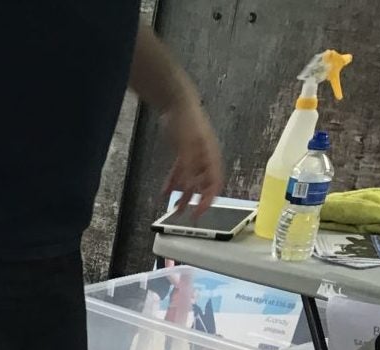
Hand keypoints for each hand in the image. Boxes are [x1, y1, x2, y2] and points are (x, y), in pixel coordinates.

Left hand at [162, 98, 224, 215]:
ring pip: (190, 181)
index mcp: (211, 157)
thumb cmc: (188, 122)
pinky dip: (173, 183)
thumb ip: (187, 169)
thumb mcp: (187, 148)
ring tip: (175, 210)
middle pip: (203, 184)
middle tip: (190, 216)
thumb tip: (187, 189)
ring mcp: (194, 156)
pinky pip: (179, 173)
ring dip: (183, 196)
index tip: (200, 213)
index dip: (208, 199)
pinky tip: (166, 192)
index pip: (214, 183)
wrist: (176, 103)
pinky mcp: (183, 153)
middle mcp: (205, 158)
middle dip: (196, 201)